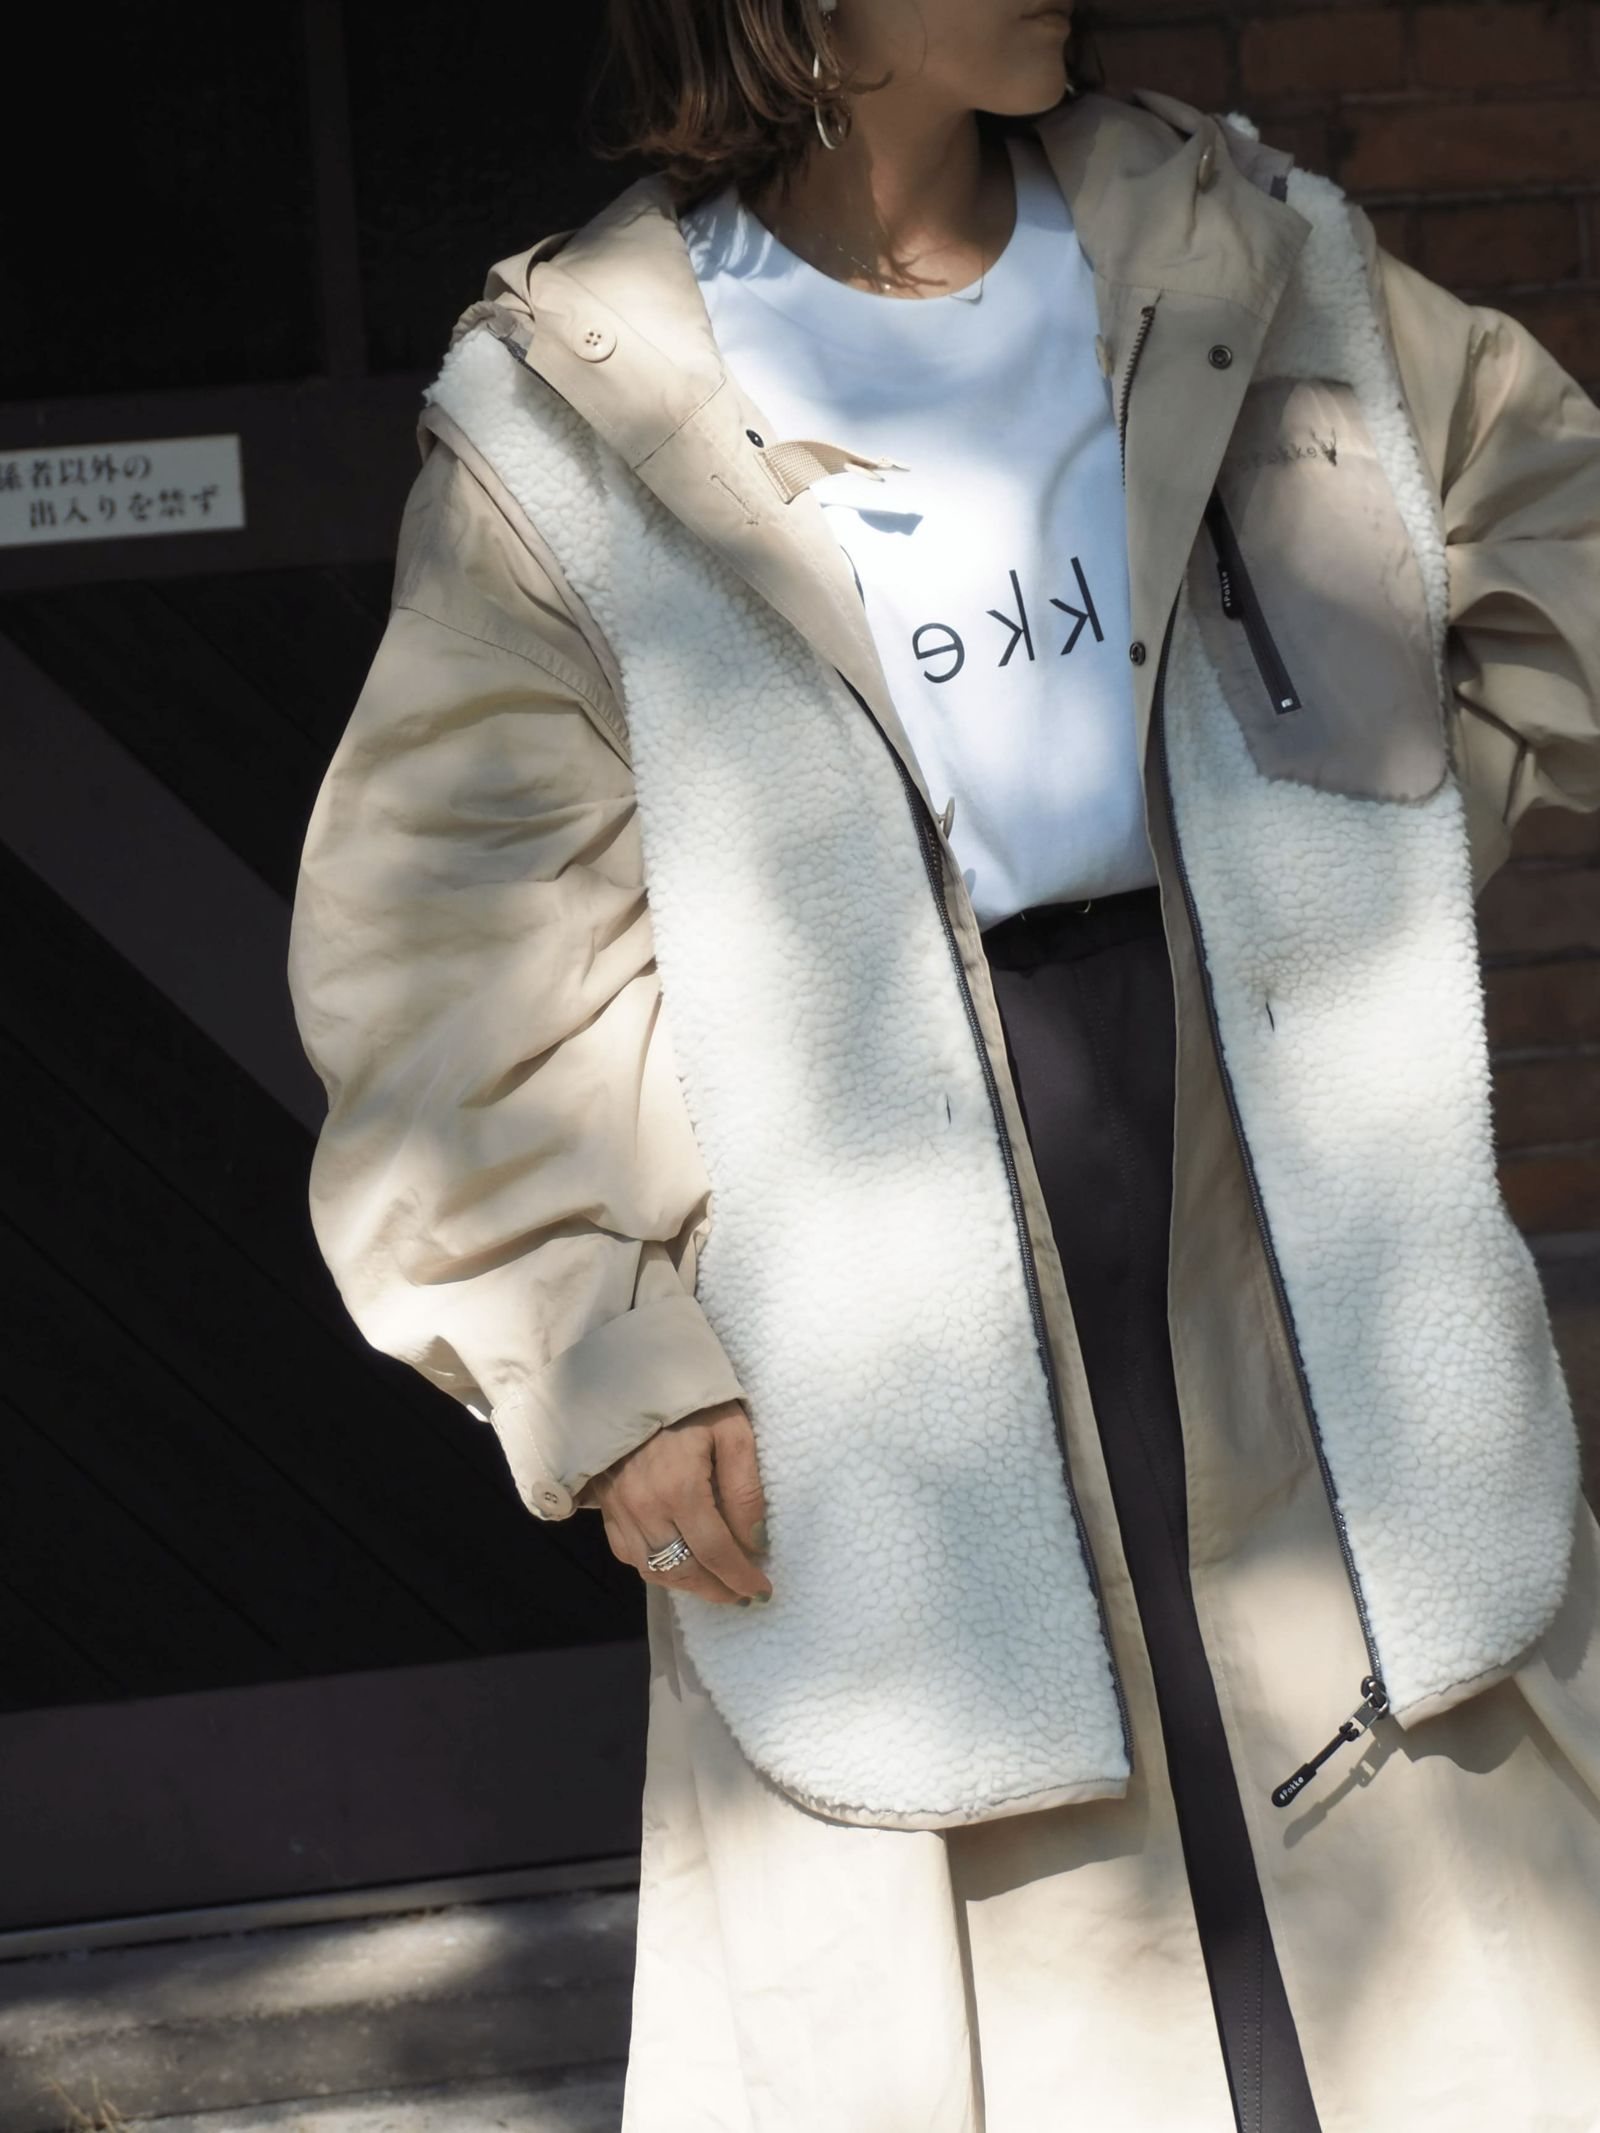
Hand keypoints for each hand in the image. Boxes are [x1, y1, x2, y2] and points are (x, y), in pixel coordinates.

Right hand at [587, 1400, 771, 1605]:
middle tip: (743, 1594)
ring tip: (715, 1584)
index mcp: (680, 1489)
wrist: (629, 1378)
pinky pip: (629, 1555)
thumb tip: (756, 1540)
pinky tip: (678, 1564)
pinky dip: (656, 1568)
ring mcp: (621, 1511)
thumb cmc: (689, 1402)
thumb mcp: (732, 1431)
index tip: (762, 1590)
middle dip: (718, 1589)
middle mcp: (645, 1509)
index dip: (741, 1577)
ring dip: (688, 1584)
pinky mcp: (606, 1508)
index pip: (716, 1552)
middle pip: (685, 1570)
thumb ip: (745, 1488)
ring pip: (655, 1570)